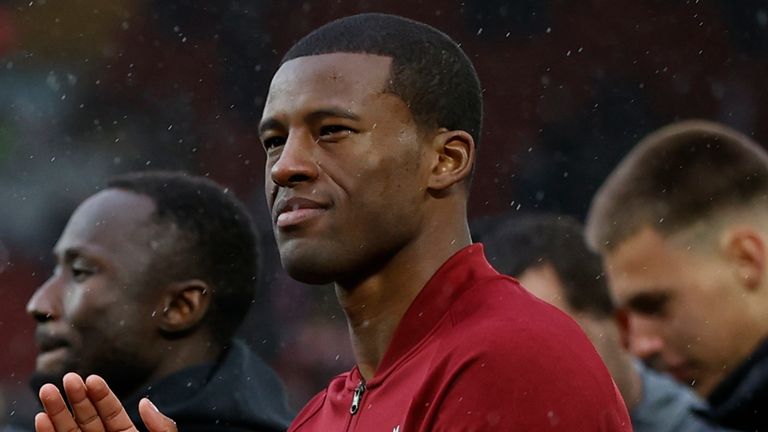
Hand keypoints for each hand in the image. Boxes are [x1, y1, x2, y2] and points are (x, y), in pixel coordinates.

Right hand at [35, 372, 176, 431]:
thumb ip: (161, 427)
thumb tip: (145, 403)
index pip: (112, 411)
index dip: (102, 395)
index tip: (92, 378)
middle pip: (87, 418)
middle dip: (76, 397)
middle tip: (68, 377)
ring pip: (70, 430)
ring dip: (57, 411)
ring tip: (47, 391)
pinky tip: (42, 418)